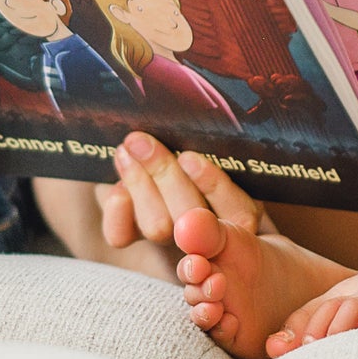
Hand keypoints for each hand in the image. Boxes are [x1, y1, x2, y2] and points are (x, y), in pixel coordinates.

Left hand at [100, 130, 262, 254]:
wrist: (136, 144)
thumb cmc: (177, 138)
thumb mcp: (195, 139)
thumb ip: (211, 139)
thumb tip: (209, 121)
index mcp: (233, 207)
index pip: (241, 214)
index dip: (217, 189)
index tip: (188, 158)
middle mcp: (202, 227)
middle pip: (194, 218)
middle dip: (166, 176)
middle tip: (143, 143)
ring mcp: (164, 234)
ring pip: (159, 227)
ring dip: (140, 184)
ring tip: (127, 150)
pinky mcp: (128, 234)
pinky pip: (122, 236)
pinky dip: (116, 214)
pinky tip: (116, 189)